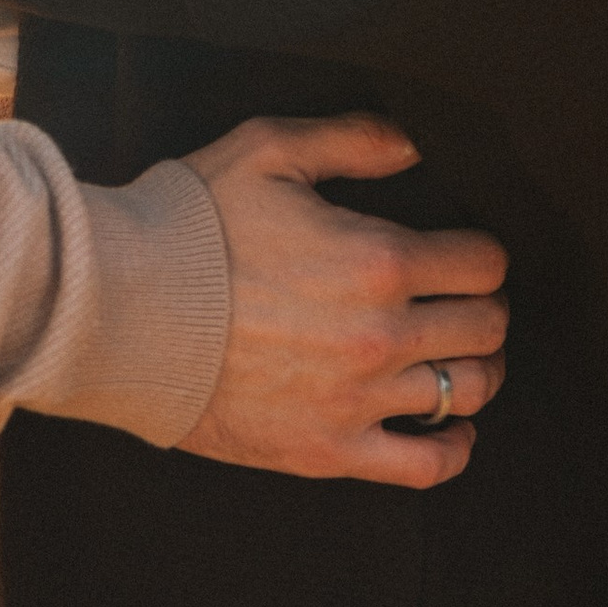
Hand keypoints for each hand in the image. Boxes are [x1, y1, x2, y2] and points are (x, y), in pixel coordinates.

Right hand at [179, 114, 507, 490]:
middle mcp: (382, 335)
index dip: (482, 252)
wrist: (121, 309)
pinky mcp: (329, 449)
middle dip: (485, 307)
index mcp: (377, 260)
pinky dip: (455, 448)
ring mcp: (359, 399)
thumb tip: (414, 145)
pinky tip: (454, 428)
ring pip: (467, 392)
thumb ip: (353, 140)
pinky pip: (425, 466)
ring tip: (459, 354)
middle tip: (465, 298)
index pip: (482, 263)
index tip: (466, 250)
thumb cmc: (192, 223)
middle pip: (485, 328)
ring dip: (477, 369)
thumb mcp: (269, 149)